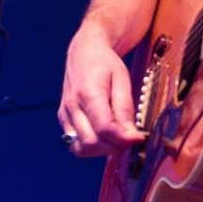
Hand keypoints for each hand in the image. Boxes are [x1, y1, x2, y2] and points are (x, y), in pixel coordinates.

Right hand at [58, 22, 144, 156]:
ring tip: (115, 138)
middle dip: (113, 146)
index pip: (104, 129)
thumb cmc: (104, 63)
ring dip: (101, 150)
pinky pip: (74, 143)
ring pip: (80, 148)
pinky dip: (90, 145)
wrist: (84, 51)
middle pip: (91, 143)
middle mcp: (72, 106)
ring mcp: (65, 113)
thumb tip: (131, 135)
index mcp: (88, 93)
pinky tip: (102, 136)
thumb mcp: (121, 80)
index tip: (139, 137)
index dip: (124, 139)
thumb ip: (124, 109)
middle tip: (129, 137)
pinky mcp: (63, 118)